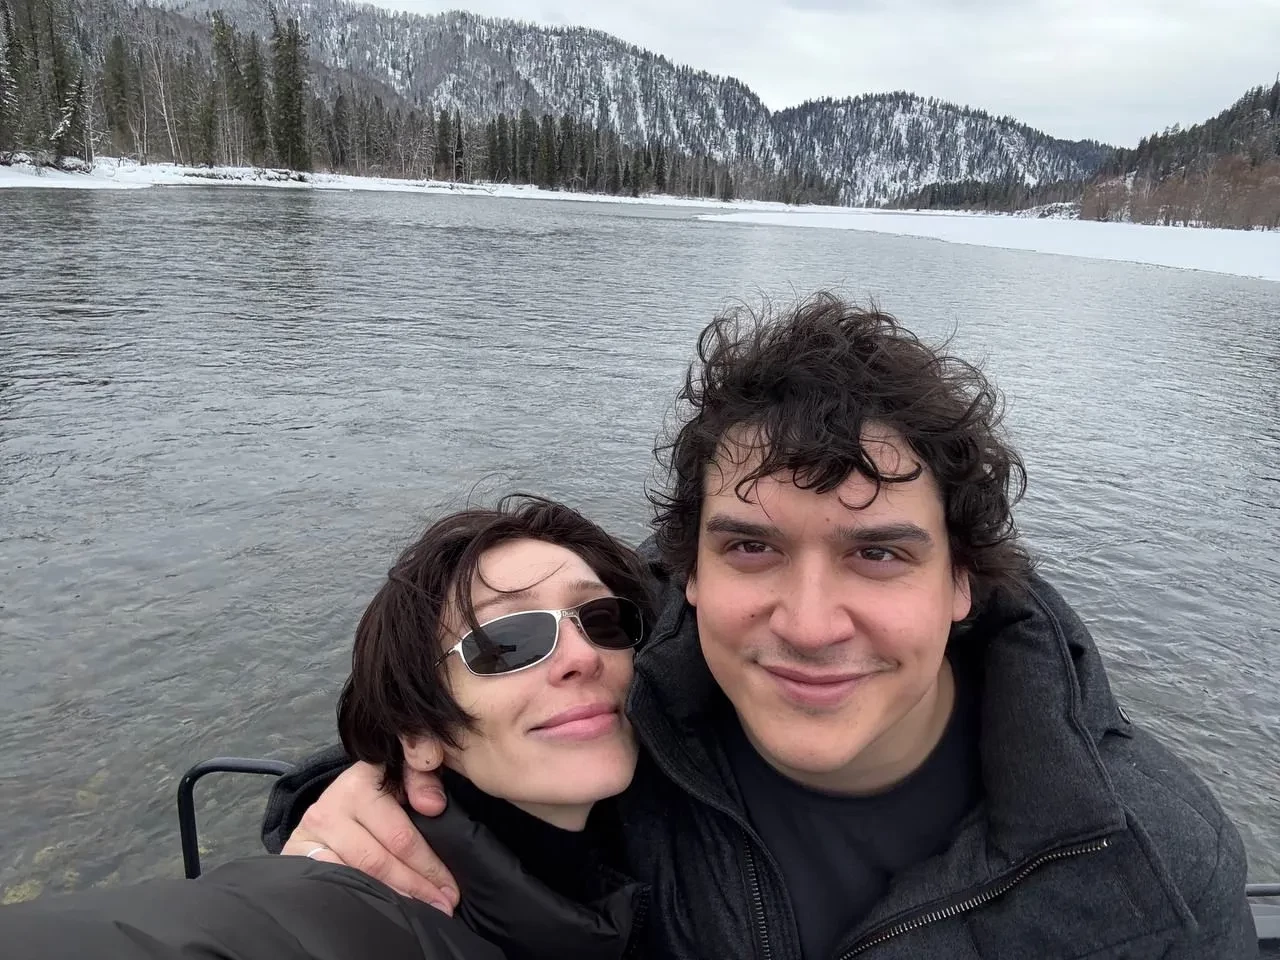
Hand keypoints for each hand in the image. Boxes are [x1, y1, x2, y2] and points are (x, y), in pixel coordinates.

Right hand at [280, 761, 457, 912]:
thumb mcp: (400, 776)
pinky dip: (358, 897)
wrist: (330, 802)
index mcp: (361, 783)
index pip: (400, 835)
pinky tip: (380, 907)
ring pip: (355, 876)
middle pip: (378, 861)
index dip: (428, 864)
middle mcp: (331, 808)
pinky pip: (331, 883)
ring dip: (390, 897)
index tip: (449, 886)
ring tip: (419, 911)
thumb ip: (423, 781)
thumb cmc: (374, 792)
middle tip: (442, 906)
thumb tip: (433, 805)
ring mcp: (310, 834)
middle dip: (415, 887)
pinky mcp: (295, 854)